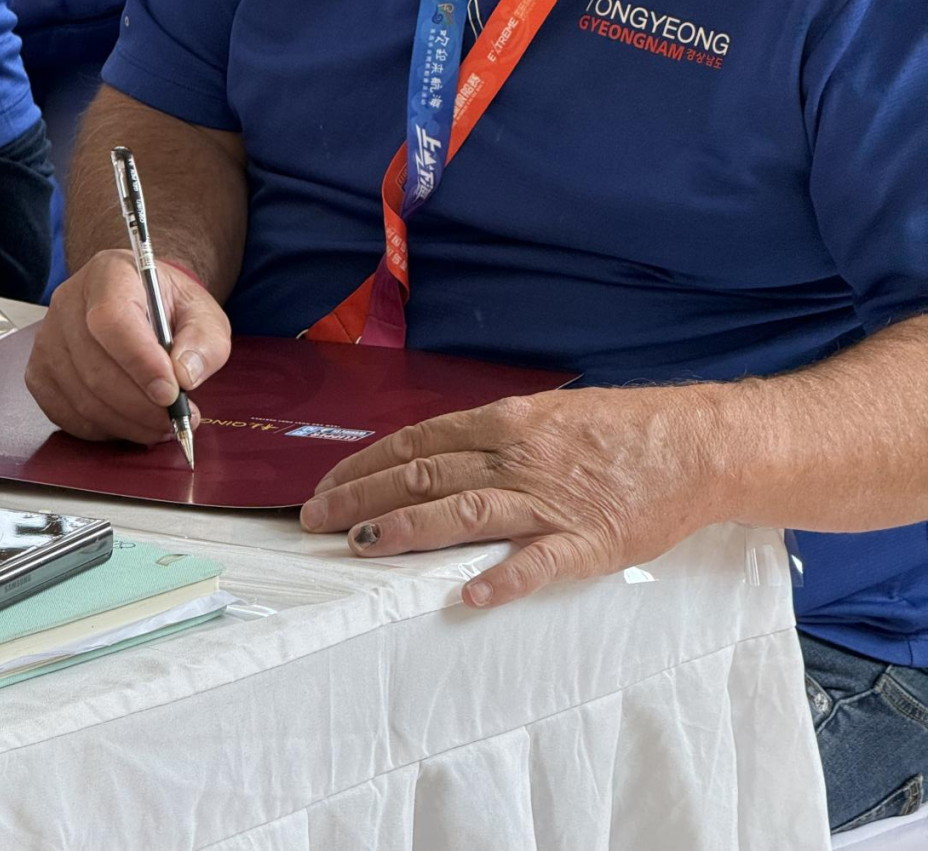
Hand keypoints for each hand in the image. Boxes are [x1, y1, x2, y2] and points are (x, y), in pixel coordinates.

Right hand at [25, 250, 230, 442]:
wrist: (140, 305)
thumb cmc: (169, 308)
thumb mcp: (203, 313)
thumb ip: (204, 341)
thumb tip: (185, 375)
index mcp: (109, 274)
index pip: (112, 320)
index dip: (141, 362)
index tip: (172, 393)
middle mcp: (68, 302)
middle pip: (95, 367)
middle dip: (141, 406)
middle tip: (177, 420)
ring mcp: (47, 339)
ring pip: (82, 398)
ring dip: (128, 423)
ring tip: (162, 425)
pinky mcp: (39, 373)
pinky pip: (67, 414)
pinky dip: (104, 429)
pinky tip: (132, 423)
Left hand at [300, 385, 723, 607]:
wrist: (696, 444)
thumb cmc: (623, 430)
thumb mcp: (551, 415)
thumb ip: (497, 435)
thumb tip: (438, 455)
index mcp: (508, 420)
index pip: (419, 441)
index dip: (366, 463)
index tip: (328, 483)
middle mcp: (518, 454)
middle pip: (424, 474)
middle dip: (363, 497)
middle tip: (314, 520)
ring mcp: (550, 499)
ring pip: (462, 511)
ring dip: (406, 530)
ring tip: (361, 546)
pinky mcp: (586, 541)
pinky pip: (537, 562)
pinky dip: (501, 578)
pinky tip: (466, 596)